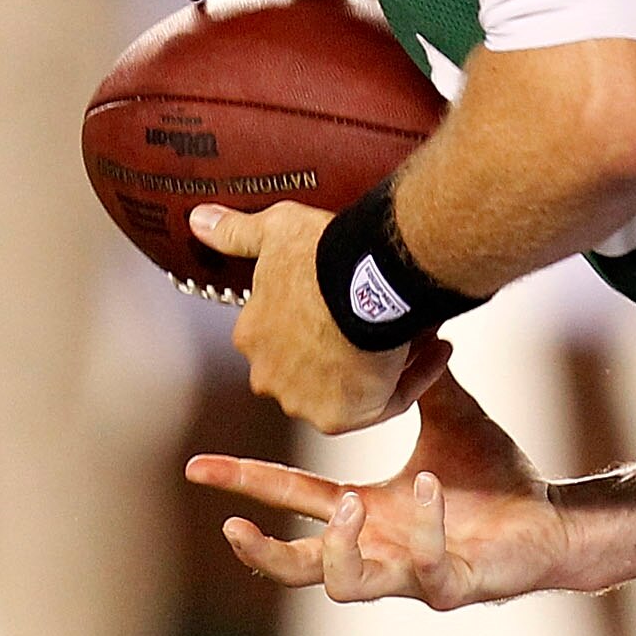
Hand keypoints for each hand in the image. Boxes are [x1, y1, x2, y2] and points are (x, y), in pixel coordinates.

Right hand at [191, 368, 576, 607]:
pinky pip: (424, 567)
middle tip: (235, 527)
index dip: (245, 484)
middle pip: (298, 568)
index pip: (291, 500)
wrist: (552, 516)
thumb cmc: (496, 477)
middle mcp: (378, 549)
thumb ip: (417, 379)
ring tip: (351, 504)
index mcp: (365, 513)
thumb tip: (396, 320)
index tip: (197, 467)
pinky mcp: (451, 586)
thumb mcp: (448, 418)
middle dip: (262, 554)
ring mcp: (411, 574)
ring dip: (340, 548)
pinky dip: (424, 528)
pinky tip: (432, 487)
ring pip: (347, 587)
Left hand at [194, 201, 433, 431]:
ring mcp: (306, 401)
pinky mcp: (346, 416)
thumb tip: (199, 220)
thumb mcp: (274, 233)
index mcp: (254, 337)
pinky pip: (388, 399)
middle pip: (319, 369)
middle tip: (386, 318)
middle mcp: (272, 376)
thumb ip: (234, 231)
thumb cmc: (322, 257)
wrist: (363, 278)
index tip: (351, 300)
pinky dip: (415, 375)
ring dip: (384, 363)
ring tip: (417, 329)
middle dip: (351, 349)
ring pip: (353, 387)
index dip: (324, 319)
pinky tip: (436, 347)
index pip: (287, 338)